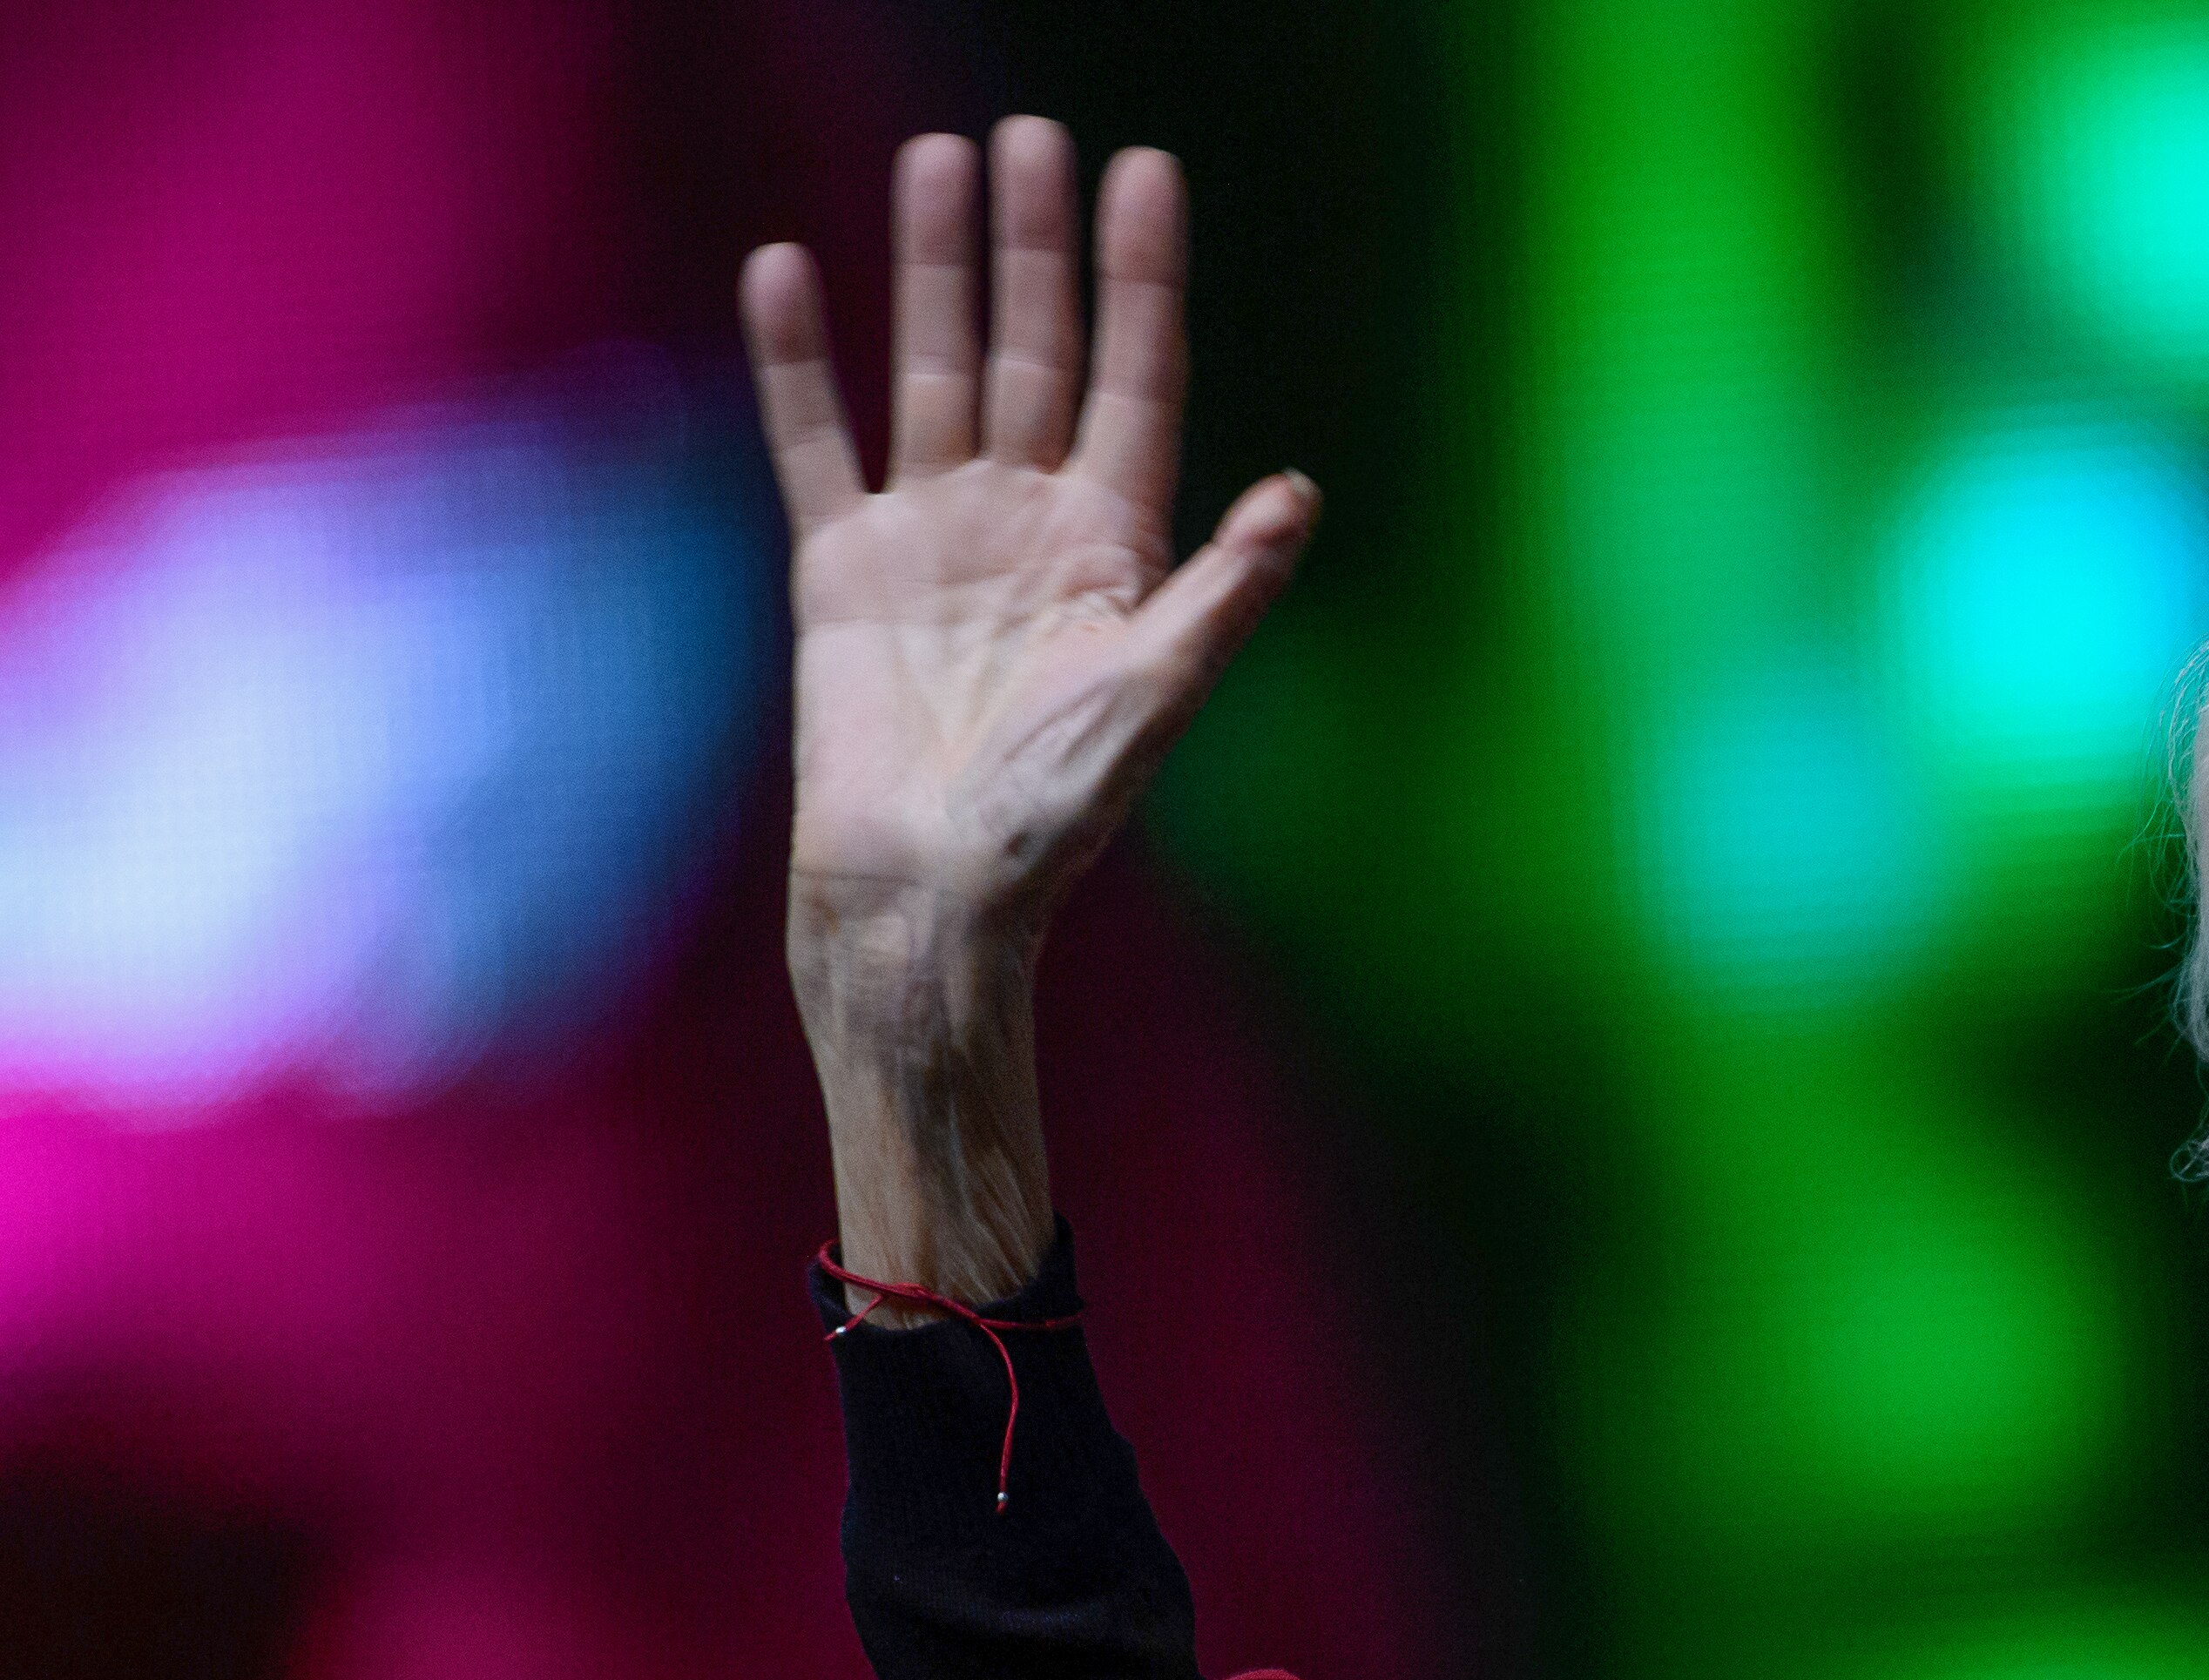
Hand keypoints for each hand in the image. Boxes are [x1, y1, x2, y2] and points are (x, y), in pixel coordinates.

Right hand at [744, 121, 1313, 1302]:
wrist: (929, 893)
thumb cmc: (1051, 815)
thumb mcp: (1154, 697)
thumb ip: (1220, 593)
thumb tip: (1299, 492)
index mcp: (1114, 547)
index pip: (1134, 379)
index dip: (1139, 279)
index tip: (1143, 171)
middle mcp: (1025, 522)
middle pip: (1034, 349)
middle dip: (1036, 245)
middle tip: (1034, 133)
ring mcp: (931, 535)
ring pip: (933, 367)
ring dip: (934, 267)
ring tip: (939, 160)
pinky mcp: (840, 566)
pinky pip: (815, 438)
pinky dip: (797, 358)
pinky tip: (785, 266)